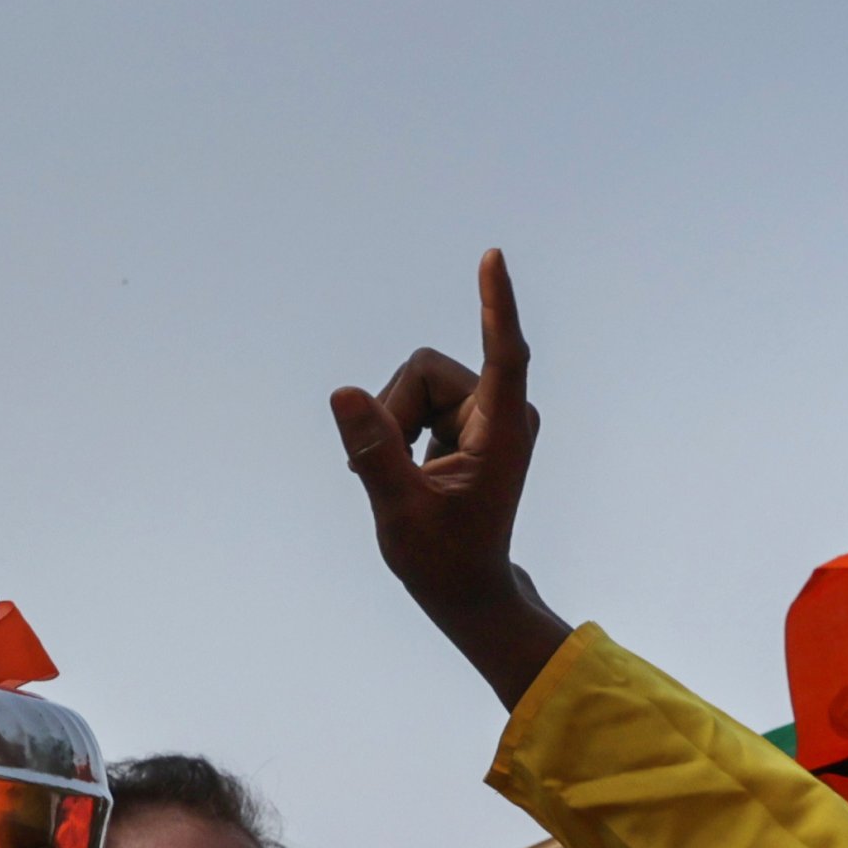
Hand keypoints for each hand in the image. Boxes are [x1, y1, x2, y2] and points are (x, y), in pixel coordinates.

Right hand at [331, 251, 571, 707]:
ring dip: (392, 425)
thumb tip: (343, 392)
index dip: (495, 304)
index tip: (493, 258)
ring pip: (412, 382)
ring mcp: (487, 413)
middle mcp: (502, 411)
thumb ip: (374, 449)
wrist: (467, 589)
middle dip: (393, 412)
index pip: (504, 354)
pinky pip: (412, 397)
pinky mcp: (470, 417)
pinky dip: (397, 429)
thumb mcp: (399, 510)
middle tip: (391, 473)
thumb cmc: (442, 560)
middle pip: (423, 370)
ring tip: (402, 478)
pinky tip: (408, 469)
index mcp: (502, 430)